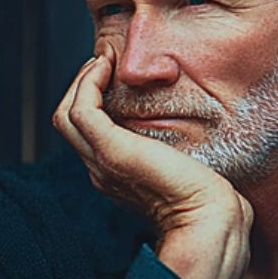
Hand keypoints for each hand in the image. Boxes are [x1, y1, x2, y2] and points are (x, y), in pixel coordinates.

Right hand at [52, 42, 252, 278]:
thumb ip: (171, 154)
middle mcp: (102, 171)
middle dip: (82, 87)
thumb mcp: (182, 170)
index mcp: (116, 176)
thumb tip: (180, 139)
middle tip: (104, 61)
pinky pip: (80, 109)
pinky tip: (106, 67)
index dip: (94, 103)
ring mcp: (102, 162)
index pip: (88, 136)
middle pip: (69, 122)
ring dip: (81, 81)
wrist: (211, 218)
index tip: (113, 76)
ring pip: (66, 114)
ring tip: (103, 60)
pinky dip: (88, 83)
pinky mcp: (111, 150)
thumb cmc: (209, 200)